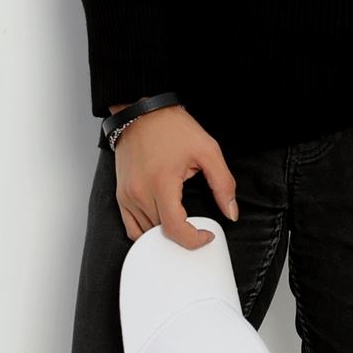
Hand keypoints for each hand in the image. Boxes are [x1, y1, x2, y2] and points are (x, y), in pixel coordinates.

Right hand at [113, 105, 238, 249]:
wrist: (142, 113)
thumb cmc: (171, 128)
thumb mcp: (207, 150)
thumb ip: (223, 184)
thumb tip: (230, 211)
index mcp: (161, 183)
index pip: (174, 229)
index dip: (193, 240)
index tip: (205, 235)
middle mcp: (140, 193)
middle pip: (161, 233)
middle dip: (183, 235)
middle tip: (197, 227)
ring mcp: (127, 196)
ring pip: (146, 233)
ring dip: (165, 235)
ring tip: (181, 225)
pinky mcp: (121, 195)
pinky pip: (131, 227)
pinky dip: (146, 233)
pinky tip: (161, 227)